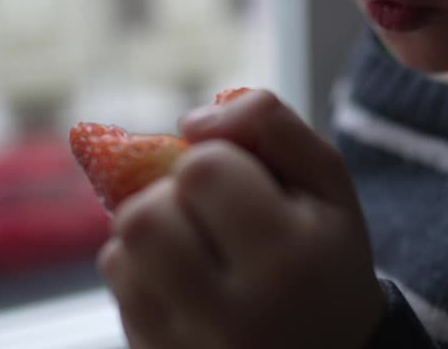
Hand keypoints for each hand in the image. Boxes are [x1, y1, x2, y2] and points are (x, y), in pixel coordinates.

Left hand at [98, 89, 385, 348]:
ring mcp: (189, 347)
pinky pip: (120, 292)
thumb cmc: (325, 255)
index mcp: (287, 259)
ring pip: (120, 254)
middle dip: (172, 198)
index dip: (215, 160)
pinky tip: (184, 283)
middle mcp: (234, 314)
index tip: (246, 184)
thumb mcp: (327, 182)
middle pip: (146, 216)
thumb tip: (192, 121)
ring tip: (197, 248)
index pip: (202, 170)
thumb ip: (271, 125)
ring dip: (152, 236)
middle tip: (211, 215)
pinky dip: (143, 273)